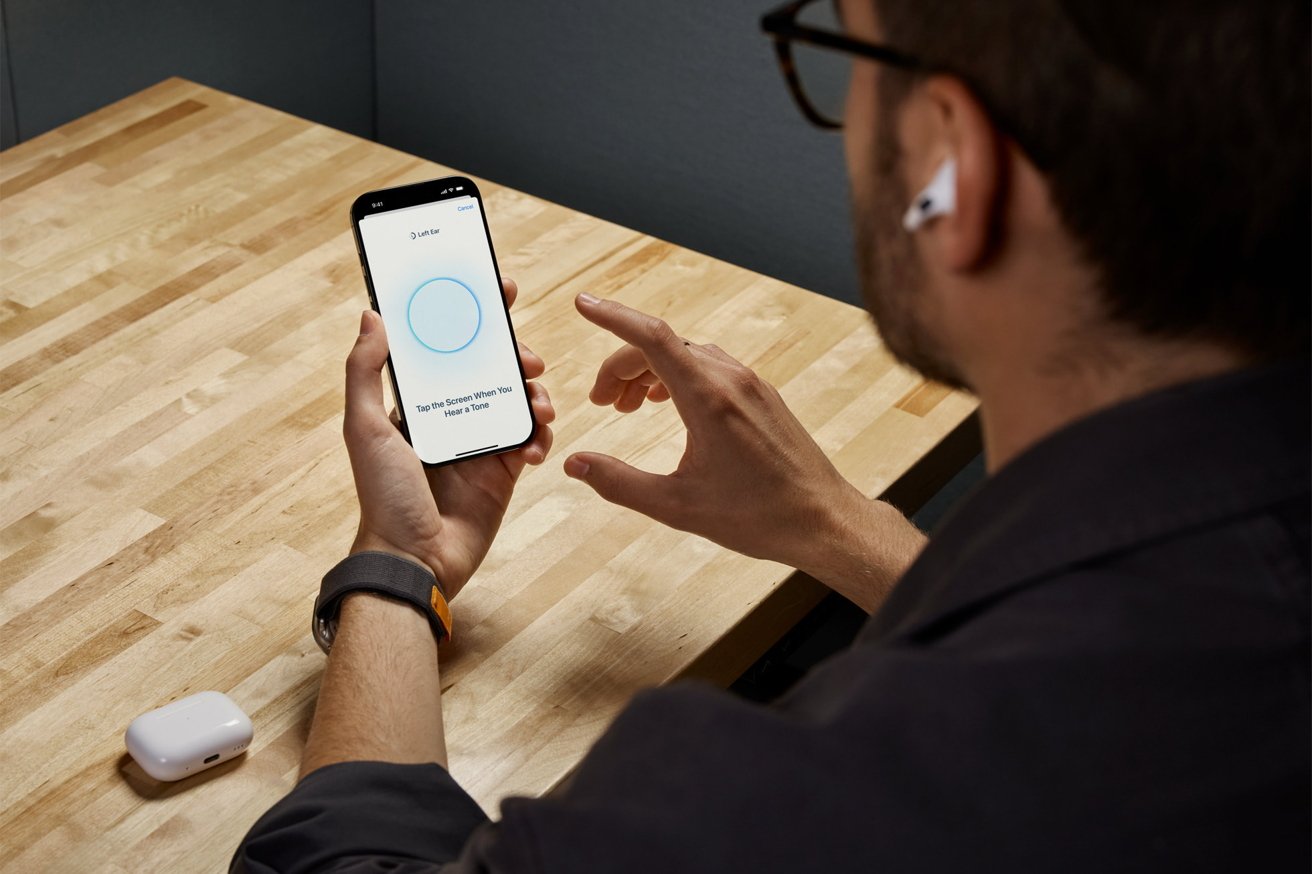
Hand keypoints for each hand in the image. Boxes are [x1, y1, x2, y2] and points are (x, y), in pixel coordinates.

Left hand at [343, 278, 554, 597]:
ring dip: (535, 394)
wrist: (415, 560)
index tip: (499, 289)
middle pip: (493, 366)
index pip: (448, 344)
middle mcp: (451, 414)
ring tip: (537, 406)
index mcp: (418, 400)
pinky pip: (532, 439)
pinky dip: (540, 436)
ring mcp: (480, 441)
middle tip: (527, 358)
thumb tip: (371, 314)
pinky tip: (535, 447)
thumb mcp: (365, 427)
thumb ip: (366, 371)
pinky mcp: (504, 470)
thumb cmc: (383, 496)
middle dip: (516, 354)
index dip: (474, 314)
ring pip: (519, 398)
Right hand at [563, 293, 918, 610]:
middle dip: (623, 366)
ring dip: (651, 371)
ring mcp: (751, 385)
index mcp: (709, 399)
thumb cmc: (757, 516)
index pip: (652, 338)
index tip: (583, 304)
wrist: (824, 521)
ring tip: (628, 406)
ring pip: (688, 355)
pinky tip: (668, 403)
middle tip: (601, 402)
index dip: (612, 316)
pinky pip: (711, 367)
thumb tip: (574, 463)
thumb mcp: (677, 506)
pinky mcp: (763, 396)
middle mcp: (731, 380)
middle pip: (664, 346)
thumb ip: (619, 482)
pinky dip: (679, 376)